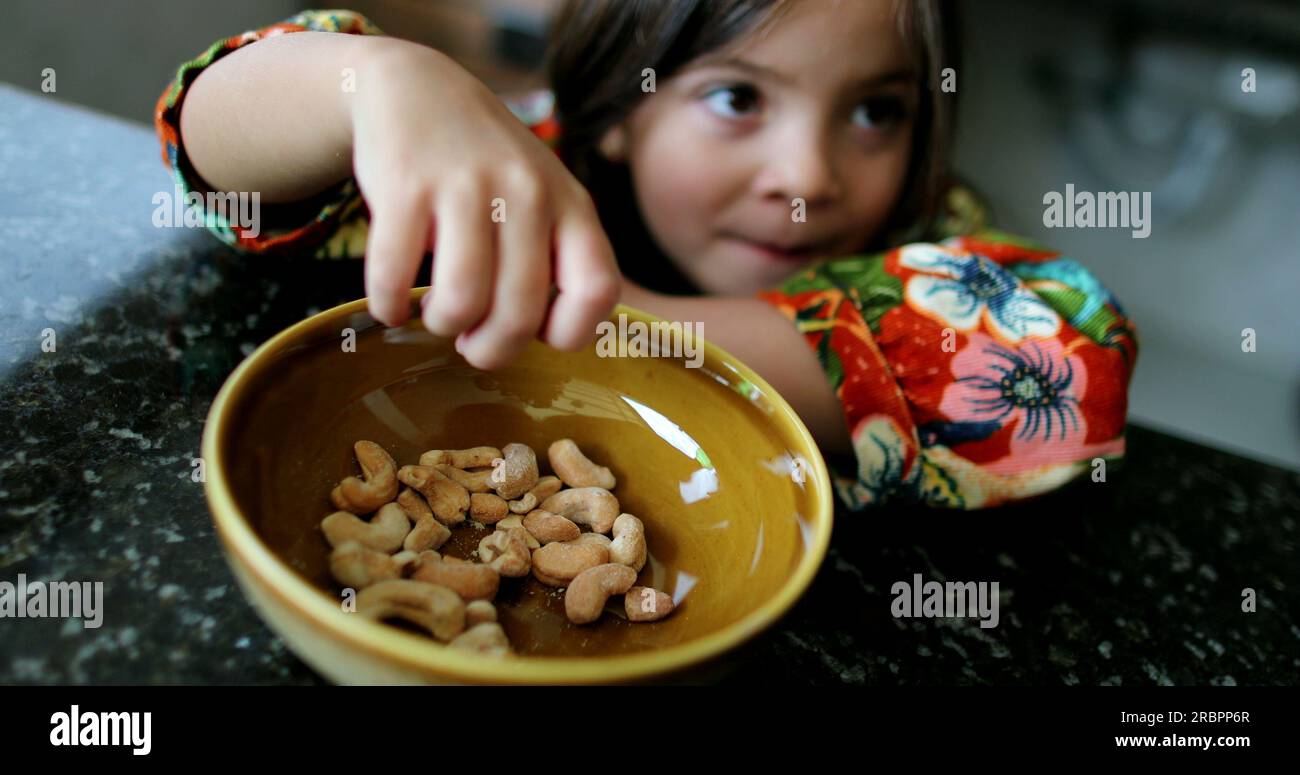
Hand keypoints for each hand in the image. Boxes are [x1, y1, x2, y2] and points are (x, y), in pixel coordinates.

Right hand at [348, 39, 619, 368]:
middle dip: (491, 350)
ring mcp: (467, 185)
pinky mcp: (405, 184)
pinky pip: (395, 275)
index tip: (538, 334)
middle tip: (471, 343)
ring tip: (436, 315)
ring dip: (442, 326)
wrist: (417, 88)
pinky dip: (388, 305)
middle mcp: (527, 192)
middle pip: (521, 314)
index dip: (569, 333)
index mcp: (572, 204)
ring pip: (461, 302)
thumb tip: (540, 338)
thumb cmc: (487, 167)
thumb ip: (556, 258)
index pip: (597, 291)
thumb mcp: (544, 197)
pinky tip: (390, 303)